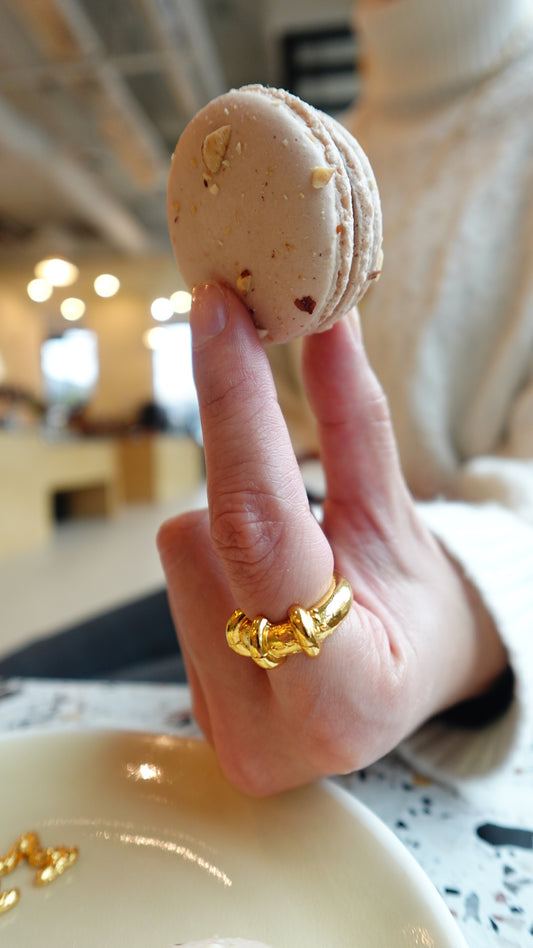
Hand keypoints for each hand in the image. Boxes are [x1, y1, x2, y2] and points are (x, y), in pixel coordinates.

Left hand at [158, 283, 506, 794]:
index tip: (216, 316)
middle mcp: (267, 732)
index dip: (234, 409)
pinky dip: (217, 558)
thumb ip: (356, 424)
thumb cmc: (416, 617)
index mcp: (343, 695)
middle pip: (203, 534)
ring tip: (296, 569)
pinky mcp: (193, 710)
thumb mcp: (396, 523)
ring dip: (232, 530)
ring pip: (181, 551)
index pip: (261, 528)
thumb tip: (328, 324)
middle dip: (249, 489)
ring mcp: (220, 729)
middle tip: (308, 506)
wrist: (399, 691)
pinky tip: (262, 592)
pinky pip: (176, 582)